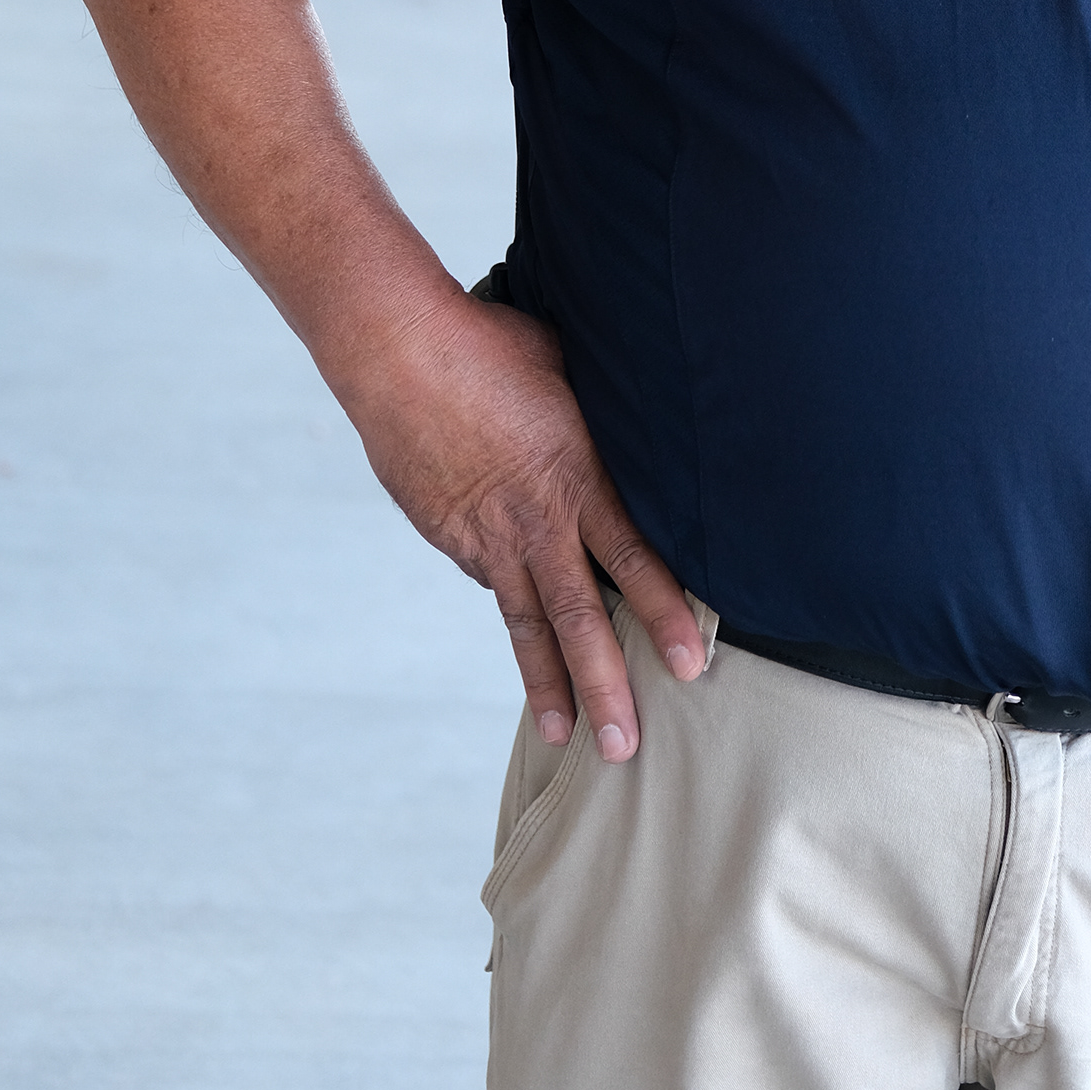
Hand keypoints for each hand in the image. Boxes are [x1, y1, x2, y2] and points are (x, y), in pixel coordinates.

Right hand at [346, 294, 706, 761]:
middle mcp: (534, 522)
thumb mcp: (568, 372)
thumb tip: (627, 418)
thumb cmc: (492, 343)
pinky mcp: (447, 535)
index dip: (665, 614)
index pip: (634, 561)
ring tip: (567, 736)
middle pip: (578, 617)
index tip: (691, 663)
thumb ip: (599, 416)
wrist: (400, 351)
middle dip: (607, 684)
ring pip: (527, 623)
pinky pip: (489, 580)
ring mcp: (485, 537)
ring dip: (550, 683)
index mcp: (576, 478)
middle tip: (625, 746)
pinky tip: (527, 639)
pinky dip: (511, 608)